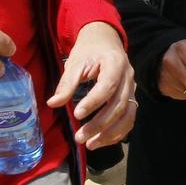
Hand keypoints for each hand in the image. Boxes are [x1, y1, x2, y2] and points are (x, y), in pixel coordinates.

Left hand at [47, 21, 135, 148]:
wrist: (105, 40)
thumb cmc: (89, 50)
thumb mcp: (75, 62)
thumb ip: (67, 83)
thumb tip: (53, 103)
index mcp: (115, 63)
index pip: (108, 86)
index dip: (94, 102)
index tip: (77, 114)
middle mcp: (128, 77)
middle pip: (119, 105)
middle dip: (99, 124)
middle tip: (79, 136)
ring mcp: (132, 88)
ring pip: (127, 115)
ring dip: (110, 133)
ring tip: (90, 144)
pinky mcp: (131, 98)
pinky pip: (129, 119)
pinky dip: (117, 133)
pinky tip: (101, 141)